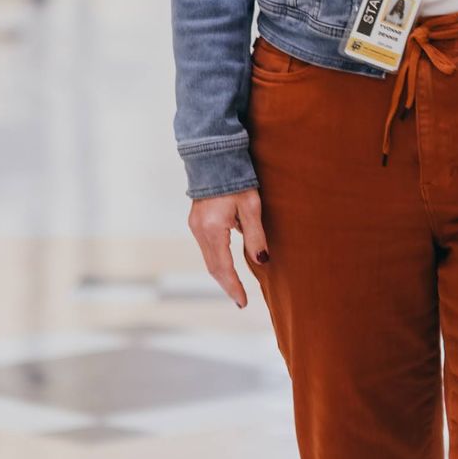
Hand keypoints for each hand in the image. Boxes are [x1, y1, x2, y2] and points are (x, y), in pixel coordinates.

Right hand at [188, 187, 269, 308]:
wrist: (215, 157)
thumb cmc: (236, 179)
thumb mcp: (251, 207)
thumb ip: (255, 235)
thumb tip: (261, 260)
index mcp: (212, 230)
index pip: (223, 267)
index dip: (234, 286)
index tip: (242, 302)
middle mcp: (200, 231)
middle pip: (213, 267)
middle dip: (227, 284)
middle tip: (239, 300)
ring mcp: (195, 226)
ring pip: (208, 258)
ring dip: (222, 273)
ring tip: (235, 287)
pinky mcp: (196, 221)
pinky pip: (207, 247)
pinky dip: (217, 260)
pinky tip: (228, 264)